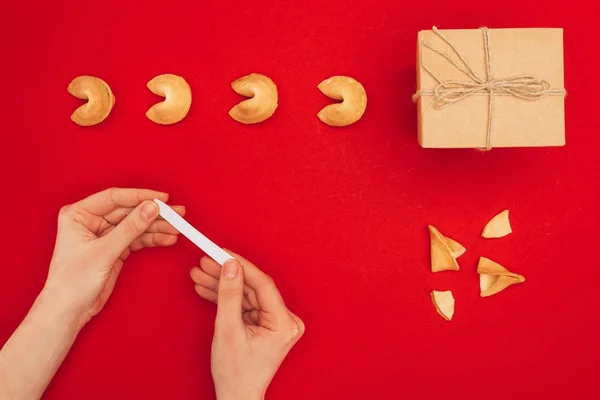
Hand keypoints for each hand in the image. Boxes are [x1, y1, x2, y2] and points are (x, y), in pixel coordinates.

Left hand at [44, 188, 184, 325]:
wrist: (69, 310)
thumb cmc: (72, 282)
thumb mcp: (104, 252)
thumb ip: (130, 228)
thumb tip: (151, 208)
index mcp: (79, 214)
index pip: (114, 198)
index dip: (140, 196)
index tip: (161, 198)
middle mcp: (91, 221)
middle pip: (129, 211)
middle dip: (153, 214)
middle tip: (176, 213)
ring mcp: (104, 235)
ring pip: (136, 225)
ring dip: (157, 227)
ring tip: (177, 228)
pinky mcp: (115, 248)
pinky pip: (137, 239)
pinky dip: (152, 239)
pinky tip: (167, 238)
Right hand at [190, 251, 304, 399]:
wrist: (237, 396)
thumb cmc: (236, 372)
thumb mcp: (228, 330)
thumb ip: (230, 295)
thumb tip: (231, 266)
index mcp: (284, 323)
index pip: (262, 284)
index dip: (241, 265)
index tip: (221, 252)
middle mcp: (285, 320)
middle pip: (253, 287)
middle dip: (226, 275)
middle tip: (204, 262)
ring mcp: (276, 322)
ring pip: (247, 294)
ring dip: (223, 285)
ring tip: (199, 274)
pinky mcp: (265, 324)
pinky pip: (245, 305)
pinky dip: (227, 298)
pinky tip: (207, 288)